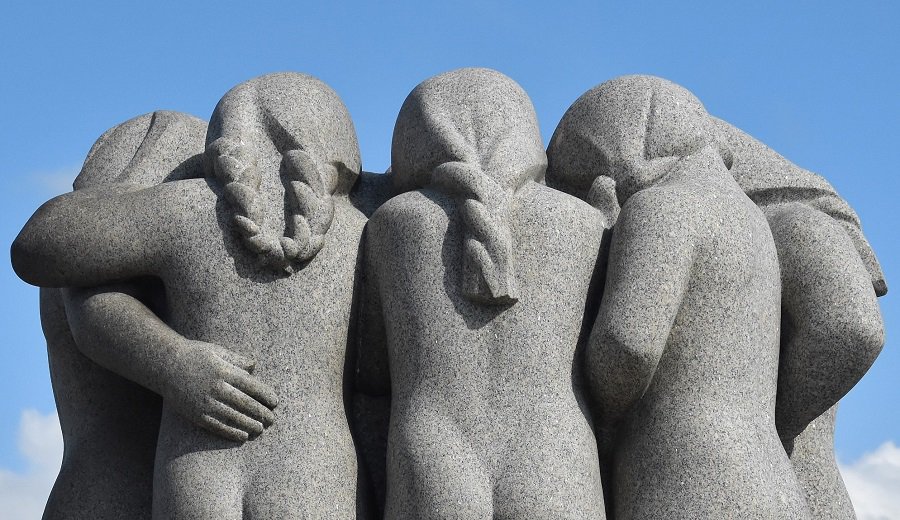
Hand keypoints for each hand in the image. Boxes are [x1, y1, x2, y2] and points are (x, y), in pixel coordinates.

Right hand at [162, 340, 278, 442]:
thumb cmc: (194, 355)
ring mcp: (206, 402)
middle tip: (272, 419)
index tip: (275, 402)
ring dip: (249, 424)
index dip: (265, 395)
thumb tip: (254, 365)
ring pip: (233, 417)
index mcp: (224, 372)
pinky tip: (243, 436)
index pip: (252, 386)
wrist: (164, 365)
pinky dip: (231, 432)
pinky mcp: (196, 414)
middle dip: (261, 412)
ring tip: (261, 429)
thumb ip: (237, 359)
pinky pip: (217, 426)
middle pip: (245, 403)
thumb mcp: (217, 351)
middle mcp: (217, 388)